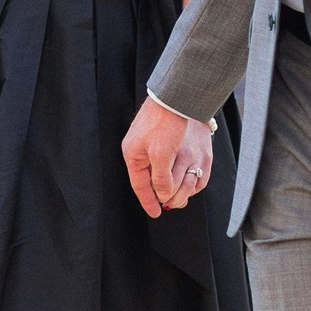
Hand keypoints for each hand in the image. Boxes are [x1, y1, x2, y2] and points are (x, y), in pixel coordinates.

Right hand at [123, 98, 211, 218]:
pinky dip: (170, 170)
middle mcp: (138, 150)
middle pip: (147, 178)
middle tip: (169, 206)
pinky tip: (178, 174)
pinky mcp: (159, 136)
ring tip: (175, 193)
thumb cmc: (165, 123)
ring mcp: (148, 143)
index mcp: (132, 154)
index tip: (155, 214)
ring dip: (166, 182)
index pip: (139, 185)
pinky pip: (163, 160)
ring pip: (156, 170)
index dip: (148, 201)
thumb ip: (161, 178)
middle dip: (158, 193)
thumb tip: (163, 195)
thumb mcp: (162, 155)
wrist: (175, 97)